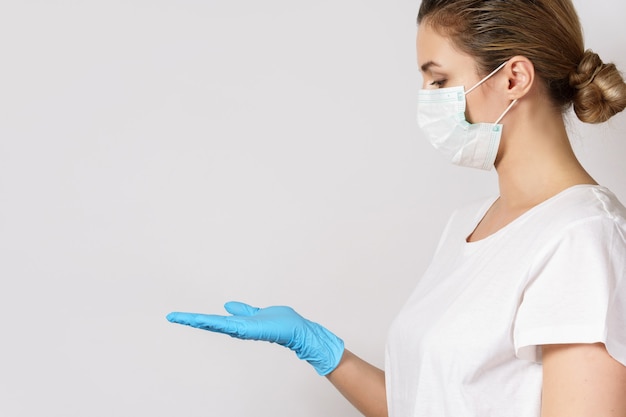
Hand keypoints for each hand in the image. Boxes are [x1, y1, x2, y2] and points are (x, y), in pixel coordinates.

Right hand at [166, 301, 344, 375]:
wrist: (298, 331)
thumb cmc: (282, 323)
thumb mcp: (257, 313)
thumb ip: (243, 310)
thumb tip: (228, 305)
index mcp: (238, 323)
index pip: (213, 321)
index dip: (196, 318)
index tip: (178, 316)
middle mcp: (238, 328)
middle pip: (210, 324)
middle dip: (190, 320)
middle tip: (171, 316)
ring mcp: (243, 330)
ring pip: (216, 325)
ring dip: (198, 321)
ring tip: (180, 317)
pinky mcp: (250, 329)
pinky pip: (230, 325)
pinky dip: (216, 323)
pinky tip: (204, 321)